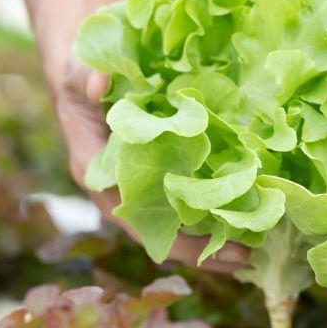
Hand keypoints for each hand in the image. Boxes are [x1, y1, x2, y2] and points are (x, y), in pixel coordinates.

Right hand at [54, 56, 247, 273]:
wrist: (87, 77)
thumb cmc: (81, 74)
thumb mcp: (78, 69)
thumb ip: (85, 75)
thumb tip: (97, 83)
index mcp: (93, 167)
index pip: (125, 209)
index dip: (158, 227)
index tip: (192, 241)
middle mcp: (114, 189)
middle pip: (153, 232)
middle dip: (195, 249)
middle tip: (239, 258)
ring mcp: (136, 190)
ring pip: (170, 229)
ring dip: (208, 244)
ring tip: (248, 254)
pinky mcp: (156, 184)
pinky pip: (181, 211)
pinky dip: (210, 222)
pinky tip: (244, 227)